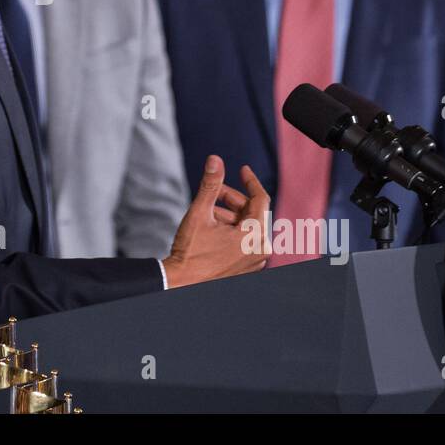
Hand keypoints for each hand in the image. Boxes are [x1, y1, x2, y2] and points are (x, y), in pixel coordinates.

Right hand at [162, 154, 268, 288]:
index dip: (250, 180)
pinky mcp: (248, 268)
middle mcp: (261, 249)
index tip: (242, 169)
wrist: (183, 283)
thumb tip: (215, 160)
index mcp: (255, 235)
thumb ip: (210, 184)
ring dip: (230, 216)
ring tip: (207, 214)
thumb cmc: (191, 251)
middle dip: (231, 200)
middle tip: (212, 193)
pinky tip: (212, 230)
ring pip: (248, 227)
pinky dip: (232, 231)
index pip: (260, 198)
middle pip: (252, 213)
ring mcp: (256, 261)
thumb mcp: (200, 213)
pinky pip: (246, 241)